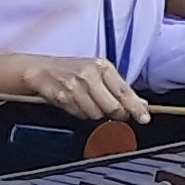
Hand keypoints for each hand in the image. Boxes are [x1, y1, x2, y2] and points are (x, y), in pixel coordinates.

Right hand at [20, 55, 149, 123]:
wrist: (40, 70)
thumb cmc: (72, 71)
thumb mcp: (98, 73)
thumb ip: (119, 89)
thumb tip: (141, 104)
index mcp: (102, 67)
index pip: (124, 91)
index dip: (135, 107)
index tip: (144, 118)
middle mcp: (89, 75)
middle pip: (112, 106)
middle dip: (115, 114)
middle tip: (113, 112)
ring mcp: (75, 86)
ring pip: (96, 113)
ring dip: (95, 113)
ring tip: (87, 102)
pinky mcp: (62, 97)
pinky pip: (79, 114)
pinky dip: (80, 113)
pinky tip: (76, 103)